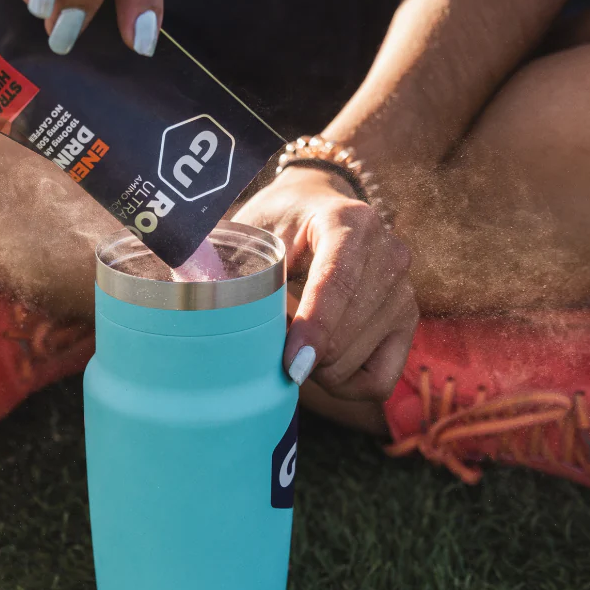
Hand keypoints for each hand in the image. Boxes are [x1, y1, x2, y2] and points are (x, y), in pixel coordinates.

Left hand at [235, 168, 417, 401]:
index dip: (314, 327)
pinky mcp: (409, 321)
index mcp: (349, 221)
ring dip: (317, 367)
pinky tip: (318, 361)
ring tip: (292, 342)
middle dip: (303, 354)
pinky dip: (344, 383)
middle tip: (268, 341)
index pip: (338, 282)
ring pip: (358, 363)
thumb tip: (180, 287)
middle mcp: (388, 252)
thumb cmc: (276, 221)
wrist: (321, 205)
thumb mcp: (247, 227)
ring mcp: (404, 289)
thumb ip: (218, 257)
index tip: (289, 365)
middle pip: (347, 334)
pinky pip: (379, 380)